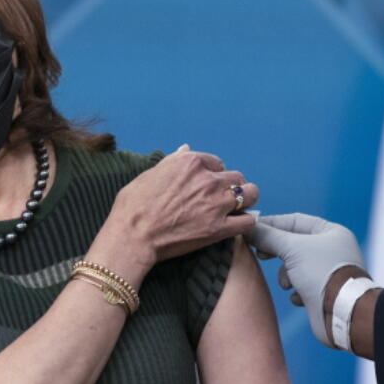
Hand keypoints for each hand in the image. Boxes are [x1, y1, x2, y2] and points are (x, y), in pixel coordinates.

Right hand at [110, 145, 258, 262]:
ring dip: (247, 199)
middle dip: (232, 186)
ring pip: (250, 194)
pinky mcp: (219, 228)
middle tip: (223, 197)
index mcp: (191, 163)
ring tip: (239, 207)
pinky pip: (248, 221)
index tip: (209, 184)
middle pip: (237, 177)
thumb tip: (186, 148)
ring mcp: (216, 204)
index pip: (217, 163)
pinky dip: (246, 221)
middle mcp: (208, 180)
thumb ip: (173, 161)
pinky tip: (239, 224)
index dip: (215, 174)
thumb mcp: (150, 174)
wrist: (133, 234)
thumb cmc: (134, 205)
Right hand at [247, 213, 366, 346]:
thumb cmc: (322, 273)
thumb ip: (268, 236)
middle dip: (276, 250)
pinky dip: (297, 290)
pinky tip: (300, 297)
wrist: (342, 313)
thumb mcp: (292, 249)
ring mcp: (327, 271)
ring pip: (295, 266)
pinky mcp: (323, 292)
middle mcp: (331, 249)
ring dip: (286, 275)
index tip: (250, 229)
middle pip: (293, 243)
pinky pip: (301, 285)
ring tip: (288, 284)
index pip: (295, 221)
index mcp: (331, 232)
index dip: (271, 223)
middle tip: (260, 254)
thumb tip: (247, 228)